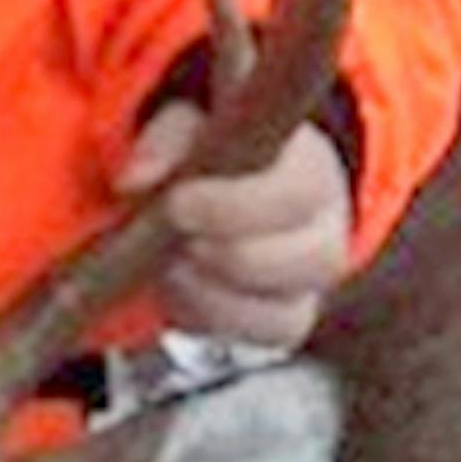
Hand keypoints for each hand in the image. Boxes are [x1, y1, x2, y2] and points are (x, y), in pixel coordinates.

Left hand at [124, 108, 352, 348]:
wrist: (232, 181)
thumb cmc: (214, 146)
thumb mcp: (188, 122)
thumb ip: (167, 140)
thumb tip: (137, 179)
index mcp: (311, 169)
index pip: (296, 194)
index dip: (234, 206)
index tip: (176, 204)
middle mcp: (324, 231)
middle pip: (310, 261)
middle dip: (231, 259)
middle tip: (176, 248)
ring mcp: (308, 283)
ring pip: (289, 314)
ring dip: (217, 300)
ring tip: (171, 271)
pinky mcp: (285, 319)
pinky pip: (264, 338)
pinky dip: (213, 322)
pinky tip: (178, 294)